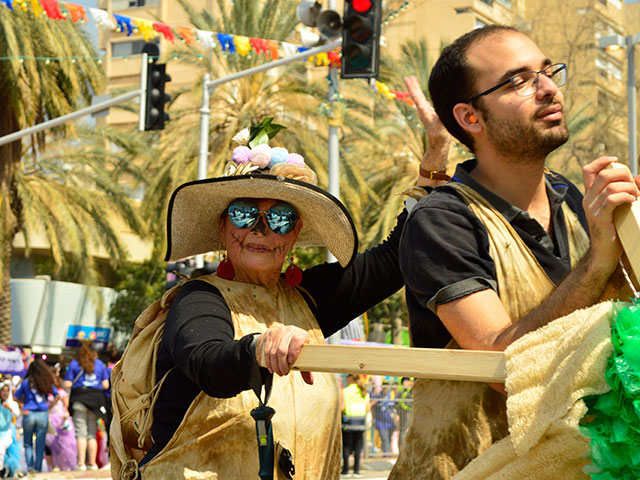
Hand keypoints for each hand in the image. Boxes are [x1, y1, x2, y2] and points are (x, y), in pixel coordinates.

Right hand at [255, 325, 313, 384]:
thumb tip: (310, 382)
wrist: (284, 334)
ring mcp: (278, 332)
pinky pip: (267, 351)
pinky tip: (272, 369)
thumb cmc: (296, 347)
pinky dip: (269, 362)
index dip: (293, 353)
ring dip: (275, 365)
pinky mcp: (270, 334)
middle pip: (282, 350)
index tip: (291, 363)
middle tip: (284, 373)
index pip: (297, 341)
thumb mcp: (302, 354)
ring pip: (273, 352)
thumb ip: (306, 368)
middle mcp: (290, 331)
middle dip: (282, 365)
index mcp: (301, 334)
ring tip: (279, 372)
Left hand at [404, 75, 450, 154]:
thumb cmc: (439, 135)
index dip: (412, 86)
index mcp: (424, 110)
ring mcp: (425, 113)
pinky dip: (423, 99)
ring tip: (414, 84)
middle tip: (408, 77)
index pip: (416, 96)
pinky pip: (424, 104)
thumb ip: (439, 116)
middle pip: (416, 95)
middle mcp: (423, 111)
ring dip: (417, 91)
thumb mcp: (440, 124)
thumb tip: (437, 110)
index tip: (407, 78)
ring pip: (420, 99)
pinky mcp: (429, 116)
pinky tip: (424, 99)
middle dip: (413, 86)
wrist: (438, 144)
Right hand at [582, 156, 639, 272]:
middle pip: (603, 175)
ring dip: (629, 188)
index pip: (589, 170)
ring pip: (610, 186)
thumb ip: (625, 190)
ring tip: (636, 196)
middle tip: (634, 185)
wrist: (605, 252)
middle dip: (623, 174)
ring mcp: (591, 208)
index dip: (601, 161)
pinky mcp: (599, 217)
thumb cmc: (614, 229)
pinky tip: (633, 200)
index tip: (616, 161)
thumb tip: (639, 178)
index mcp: (590, 195)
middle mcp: (588, 199)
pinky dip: (625, 196)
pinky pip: (611, 199)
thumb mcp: (618, 206)